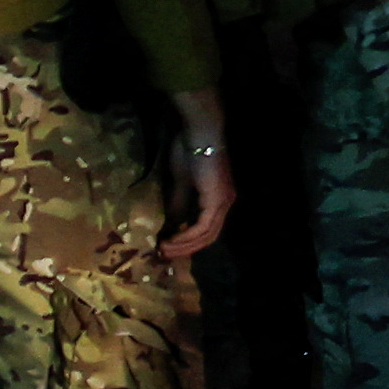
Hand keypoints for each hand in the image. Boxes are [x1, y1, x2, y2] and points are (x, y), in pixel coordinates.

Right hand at [162, 97, 239, 262]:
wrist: (199, 133)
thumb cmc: (190, 150)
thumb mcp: (181, 181)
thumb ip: (179, 203)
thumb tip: (172, 222)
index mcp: (218, 200)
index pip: (206, 229)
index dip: (187, 241)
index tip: (167, 247)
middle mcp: (225, 204)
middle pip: (207, 238)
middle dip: (185, 248)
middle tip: (164, 255)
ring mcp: (223, 203)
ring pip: (206, 236)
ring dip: (184, 245)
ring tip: (164, 250)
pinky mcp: (217, 201)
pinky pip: (203, 227)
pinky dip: (187, 236)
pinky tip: (172, 240)